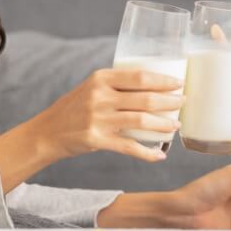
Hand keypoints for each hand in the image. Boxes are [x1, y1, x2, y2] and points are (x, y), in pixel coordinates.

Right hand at [34, 68, 182, 162]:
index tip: (179, 83)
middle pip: (144, 98)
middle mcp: (100, 96)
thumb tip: (151, 86)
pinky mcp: (96, 140)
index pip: (139, 76)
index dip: (163, 80)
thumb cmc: (74, 108)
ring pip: (141, 121)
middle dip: (169, 101)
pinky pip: (129, 148)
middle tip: (183, 103)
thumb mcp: (91, 87)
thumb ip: (115, 85)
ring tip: (175, 125)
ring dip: (163, 124)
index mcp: (101, 78)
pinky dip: (147, 153)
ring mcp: (98, 119)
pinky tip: (160, 154)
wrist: (47, 132)